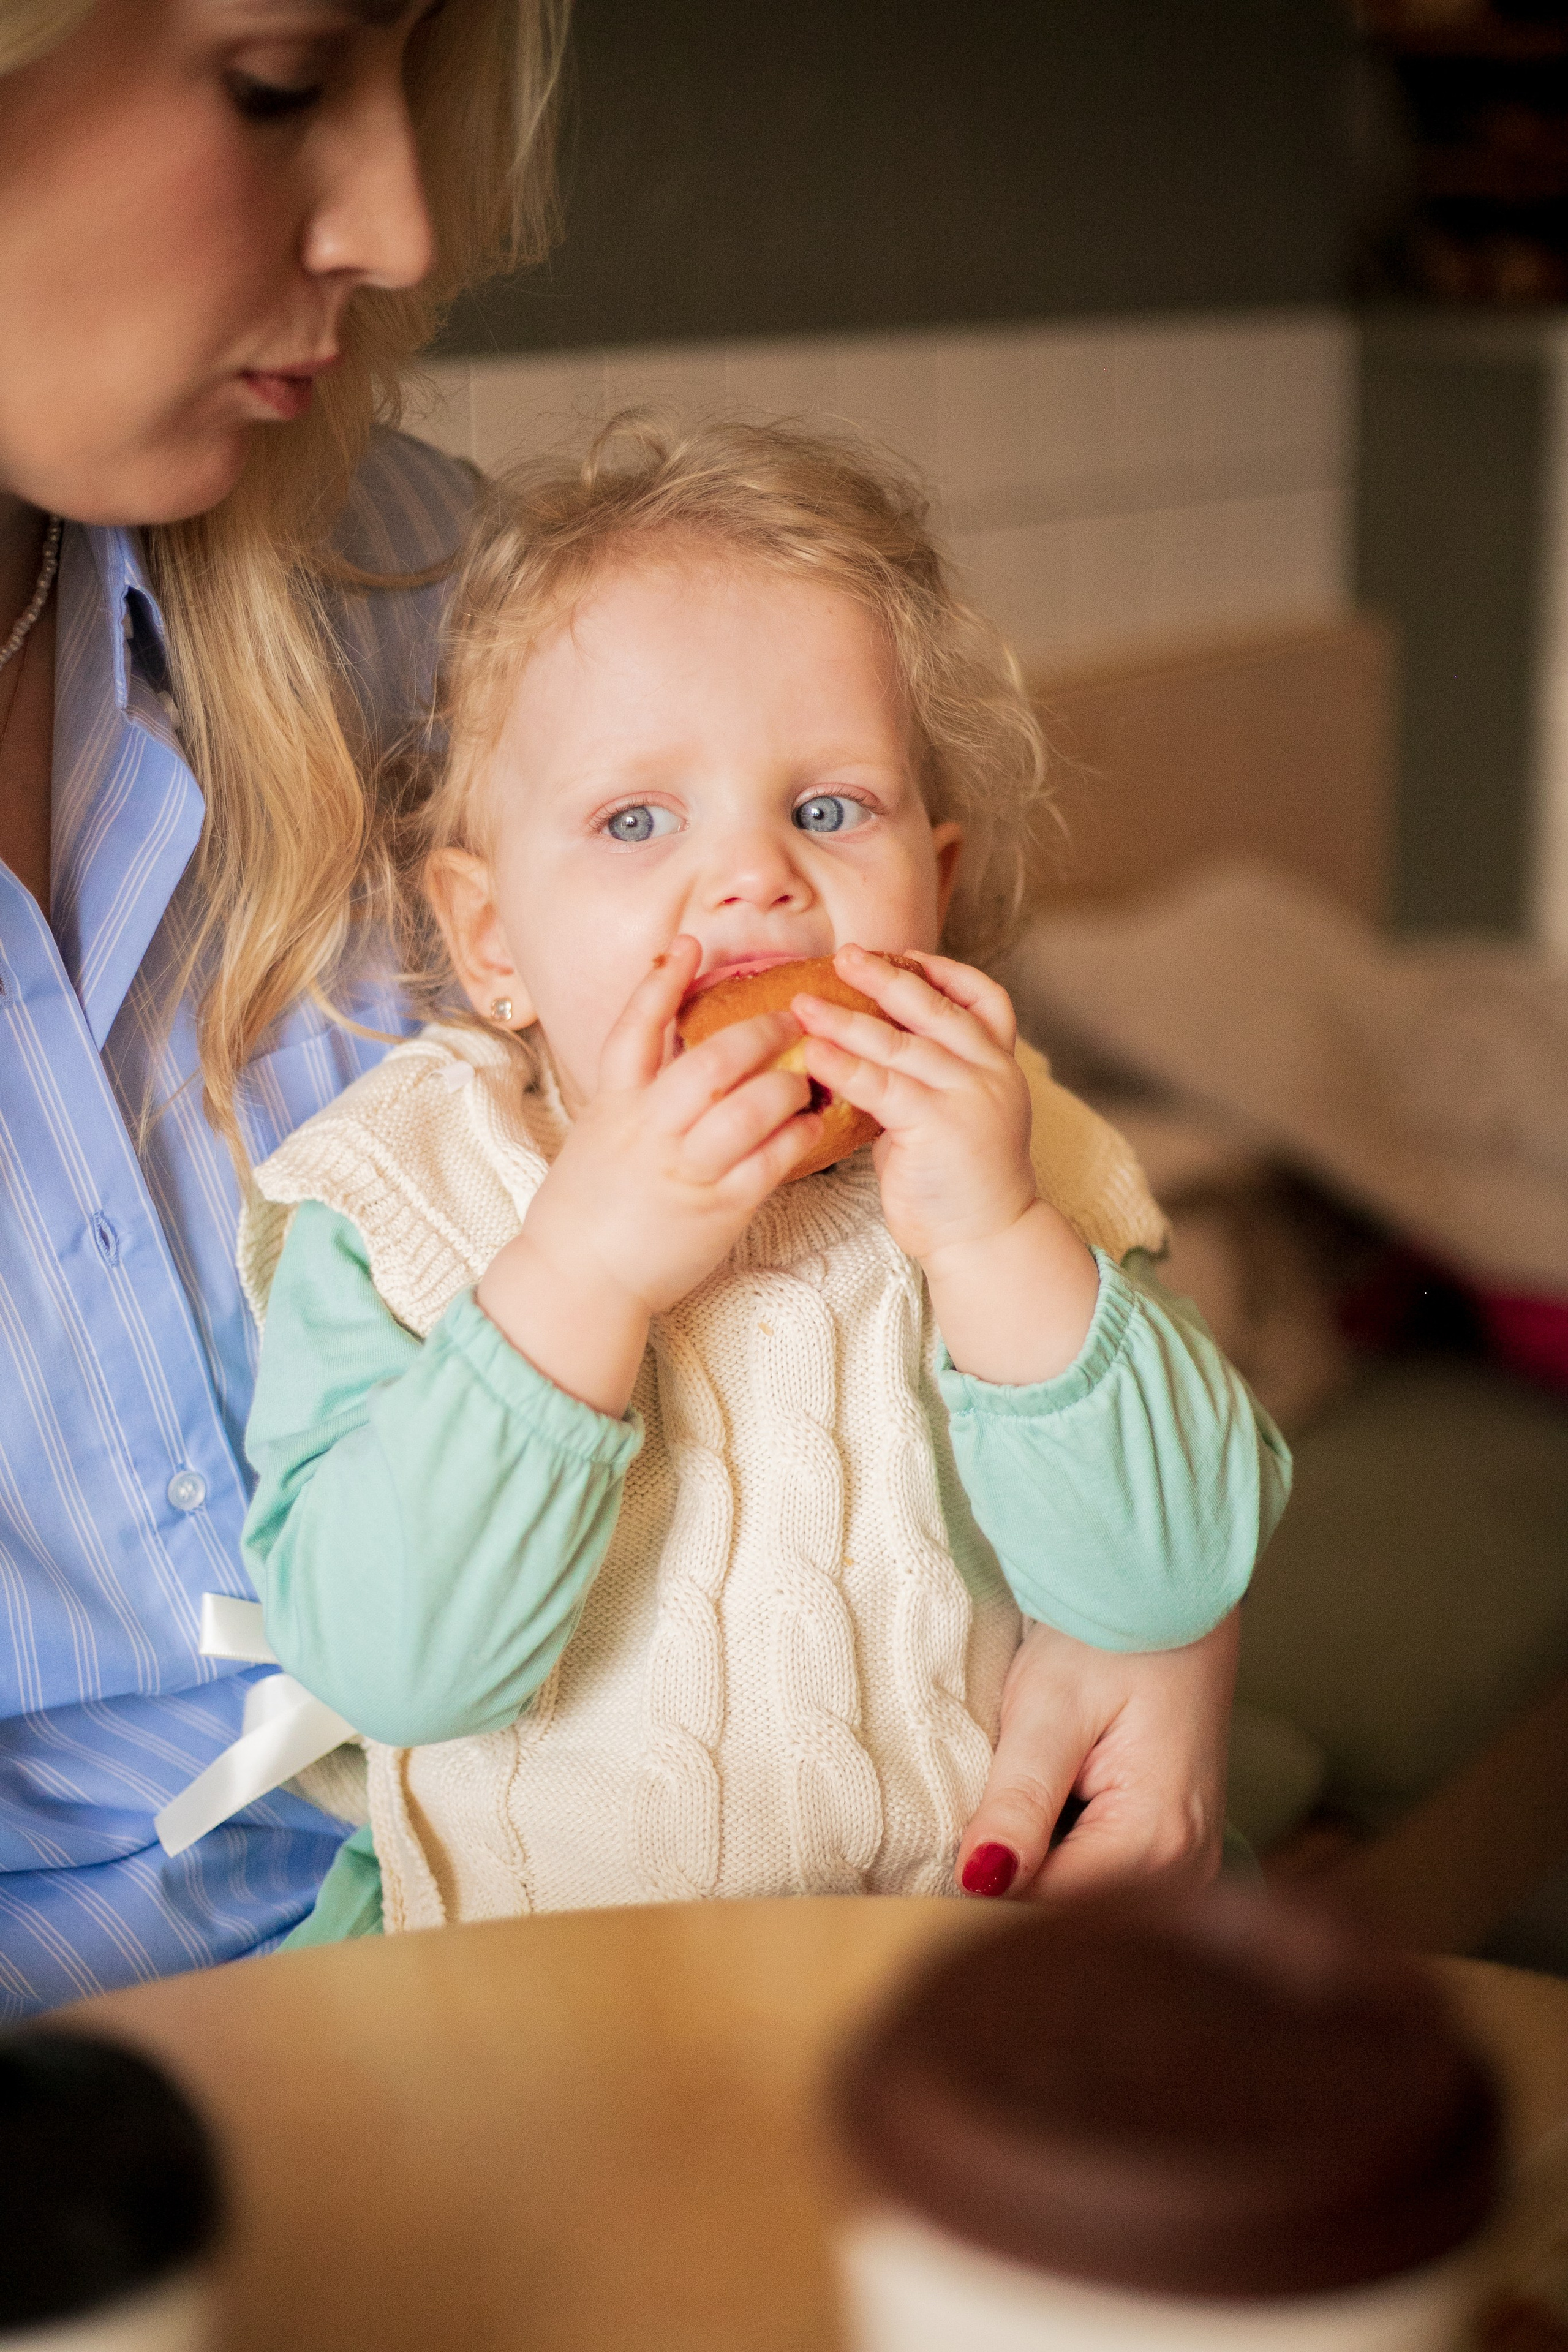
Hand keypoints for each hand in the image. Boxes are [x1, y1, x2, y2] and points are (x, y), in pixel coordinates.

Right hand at [477, 936, 819, 1413]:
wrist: (579, 1279)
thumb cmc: (592, 1204)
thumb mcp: (600, 1132)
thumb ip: (636, 1090)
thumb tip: (675, 1043)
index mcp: (614, 1105)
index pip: (635, 1029)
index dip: (662, 982)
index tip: (689, 944)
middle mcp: (648, 1130)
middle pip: (710, 1061)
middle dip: (760, 1033)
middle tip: (792, 1019)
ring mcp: (684, 1169)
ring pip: (747, 1108)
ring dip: (787, 1084)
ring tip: (807, 1077)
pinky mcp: (716, 1209)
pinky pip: (769, 1161)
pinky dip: (798, 1136)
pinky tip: (814, 1123)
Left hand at [794, 945, 1098, 1383]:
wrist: (987, 1240)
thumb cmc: (958, 1181)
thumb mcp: (951, 1114)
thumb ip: (924, 1078)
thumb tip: (868, 1046)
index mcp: (999, 1063)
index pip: (984, 998)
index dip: (943, 970)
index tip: (902, 955)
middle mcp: (991, 1071)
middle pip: (935, 1007)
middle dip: (886, 975)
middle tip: (842, 955)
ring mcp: (970, 1095)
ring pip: (901, 1043)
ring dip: (847, 1019)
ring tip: (803, 1003)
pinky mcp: (940, 1125)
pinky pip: (883, 1085)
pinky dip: (844, 1065)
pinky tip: (813, 1053)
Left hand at [955, 1611, 1239, 1900]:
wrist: (1169, 1595)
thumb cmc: (1111, 1639)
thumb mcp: (1050, 1709)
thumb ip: (1018, 1803)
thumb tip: (977, 1885)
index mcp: (1158, 1842)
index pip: (1046, 1906)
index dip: (986, 1877)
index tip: (951, 1830)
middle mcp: (1188, 1870)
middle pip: (1069, 1909)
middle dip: (1015, 1867)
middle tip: (995, 1787)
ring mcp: (1189, 1864)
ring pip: (1083, 1896)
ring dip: (1040, 1855)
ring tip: (1032, 1779)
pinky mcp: (1177, 1848)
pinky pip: (1104, 1874)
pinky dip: (1064, 1842)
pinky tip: (1055, 1791)